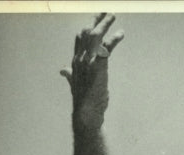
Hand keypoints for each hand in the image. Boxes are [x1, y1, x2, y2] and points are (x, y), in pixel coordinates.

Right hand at [61, 13, 124, 132]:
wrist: (86, 114)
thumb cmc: (84, 101)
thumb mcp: (76, 84)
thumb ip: (69, 75)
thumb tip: (62, 71)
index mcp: (75, 61)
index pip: (80, 38)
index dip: (87, 26)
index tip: (94, 18)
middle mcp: (80, 59)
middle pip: (87, 32)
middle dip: (96, 19)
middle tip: (106, 11)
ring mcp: (88, 62)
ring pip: (95, 36)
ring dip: (105, 23)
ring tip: (113, 15)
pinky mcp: (98, 68)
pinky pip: (106, 48)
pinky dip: (114, 39)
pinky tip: (121, 34)